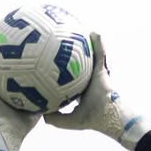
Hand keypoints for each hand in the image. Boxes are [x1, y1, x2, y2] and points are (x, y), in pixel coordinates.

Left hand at [44, 33, 150, 150]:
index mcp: (81, 91)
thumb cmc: (92, 120)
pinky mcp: (103, 69)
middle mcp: (88, 80)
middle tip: (60, 42)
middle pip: (78, 64)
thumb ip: (55, 118)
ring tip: (77, 29)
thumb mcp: (69, 121)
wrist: (109, 117)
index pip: (69, 79)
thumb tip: (41, 114)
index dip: (61, 73)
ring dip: (85, 43)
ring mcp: (96, 74)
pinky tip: (93, 32)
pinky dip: (98, 42)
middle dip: (71, 54)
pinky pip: (100, 53)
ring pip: (89, 56)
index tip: (50, 65)